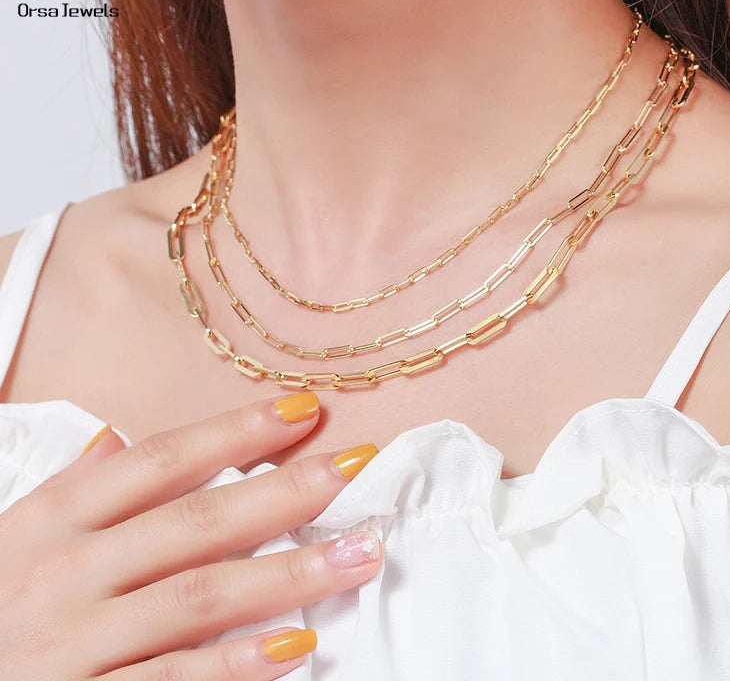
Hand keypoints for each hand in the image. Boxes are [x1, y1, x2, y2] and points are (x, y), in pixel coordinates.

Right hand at [0, 391, 381, 679]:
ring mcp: (75, 643)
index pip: (161, 460)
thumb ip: (69, 490)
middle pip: (195, 521)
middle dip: (283, 492)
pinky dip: (236, 665)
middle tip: (354, 468)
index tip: (304, 410)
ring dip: (288, 575)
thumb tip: (115, 439)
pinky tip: (297, 645)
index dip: (236, 431)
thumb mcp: (10, 540)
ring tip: (358, 556)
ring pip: (199, 596)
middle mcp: (67, 573)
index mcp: (53, 521)